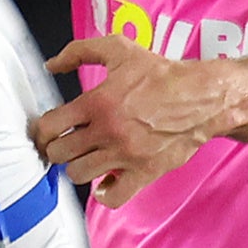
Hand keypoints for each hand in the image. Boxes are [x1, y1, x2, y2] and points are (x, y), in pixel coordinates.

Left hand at [36, 36, 241, 205]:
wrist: (203, 98)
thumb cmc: (161, 74)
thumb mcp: (120, 50)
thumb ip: (80, 51)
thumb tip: (50, 65)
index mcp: (98, 101)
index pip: (49, 126)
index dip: (44, 129)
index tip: (51, 129)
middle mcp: (107, 130)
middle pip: (59, 153)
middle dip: (58, 148)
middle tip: (67, 143)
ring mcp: (125, 154)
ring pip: (78, 174)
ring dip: (78, 167)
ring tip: (87, 157)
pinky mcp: (143, 172)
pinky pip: (111, 197)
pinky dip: (104, 193)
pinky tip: (106, 180)